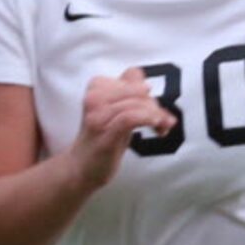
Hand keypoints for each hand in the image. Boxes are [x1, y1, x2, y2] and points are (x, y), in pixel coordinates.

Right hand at [70, 67, 176, 188]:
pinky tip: (155, 126)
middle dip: (154, 105)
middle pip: (138, 89)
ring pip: (137, 103)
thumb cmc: (102, 140)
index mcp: (97, 86)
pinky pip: (130, 117)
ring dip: (155, 115)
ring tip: (161, 128)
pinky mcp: (103, 131)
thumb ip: (132, 97)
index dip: (147, 90)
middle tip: (163, 122)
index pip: (133, 76)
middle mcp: (94, 97)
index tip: (154, 107)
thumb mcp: (117, 111)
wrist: (81, 168)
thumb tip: (156, 92)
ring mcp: (97, 114)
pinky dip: (147, 119)